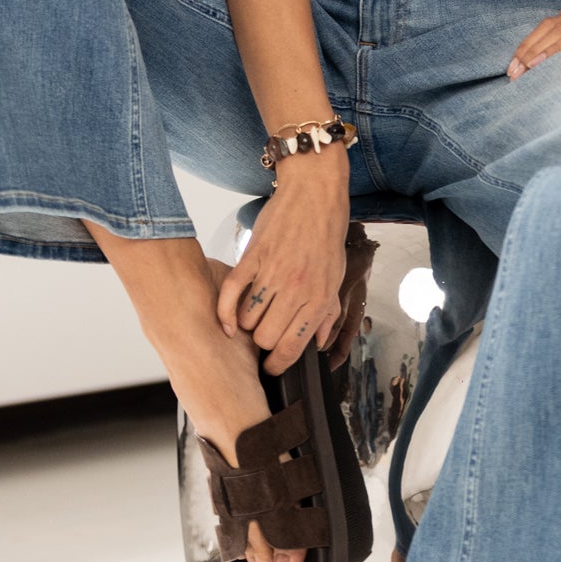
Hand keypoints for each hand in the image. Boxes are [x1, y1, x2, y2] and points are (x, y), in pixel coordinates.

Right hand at [216, 148, 349, 372]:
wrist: (314, 194)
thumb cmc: (326, 235)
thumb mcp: (336, 277)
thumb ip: (328, 313)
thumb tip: (319, 343)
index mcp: (319, 298)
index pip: (292, 348)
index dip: (279, 365)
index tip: (272, 367)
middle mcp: (296, 290)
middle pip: (265, 338)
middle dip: (262, 343)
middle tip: (264, 335)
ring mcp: (272, 273)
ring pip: (247, 320)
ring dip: (247, 325)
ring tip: (254, 316)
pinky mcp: (252, 256)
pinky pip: (230, 293)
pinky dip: (224, 312)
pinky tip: (228, 322)